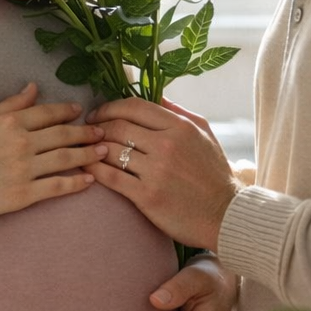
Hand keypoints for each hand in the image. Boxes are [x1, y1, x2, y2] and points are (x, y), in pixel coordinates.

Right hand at [0, 82, 107, 222]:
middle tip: (102, 133)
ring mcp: (24, 170)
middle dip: (86, 133)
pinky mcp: (23, 194)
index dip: (67, 111)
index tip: (79, 111)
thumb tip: (33, 88)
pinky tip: (88, 180)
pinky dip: (76, 183)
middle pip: (64, 135)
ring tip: (103, 153)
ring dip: (88, 155)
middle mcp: (21, 143)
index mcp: (11, 122)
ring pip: (66, 159)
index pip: (48, 113)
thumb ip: (10, 104)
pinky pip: (57, 186)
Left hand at [87, 97, 239, 248]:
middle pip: (118, 126)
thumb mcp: (205, 134)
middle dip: (97, 127)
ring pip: (111, 150)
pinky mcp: (147, 196)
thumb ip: (179, 112)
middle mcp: (167, 145)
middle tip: (87, 133)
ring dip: (93, 148)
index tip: (97, 114)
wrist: (225, 215)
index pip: (134, 106)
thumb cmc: (215, 174)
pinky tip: (87, 169)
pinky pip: (111, 177)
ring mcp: (156, 171)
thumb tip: (156, 96)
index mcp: (180, 127)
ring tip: (85, 150)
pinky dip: (94, 170)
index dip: (109, 107)